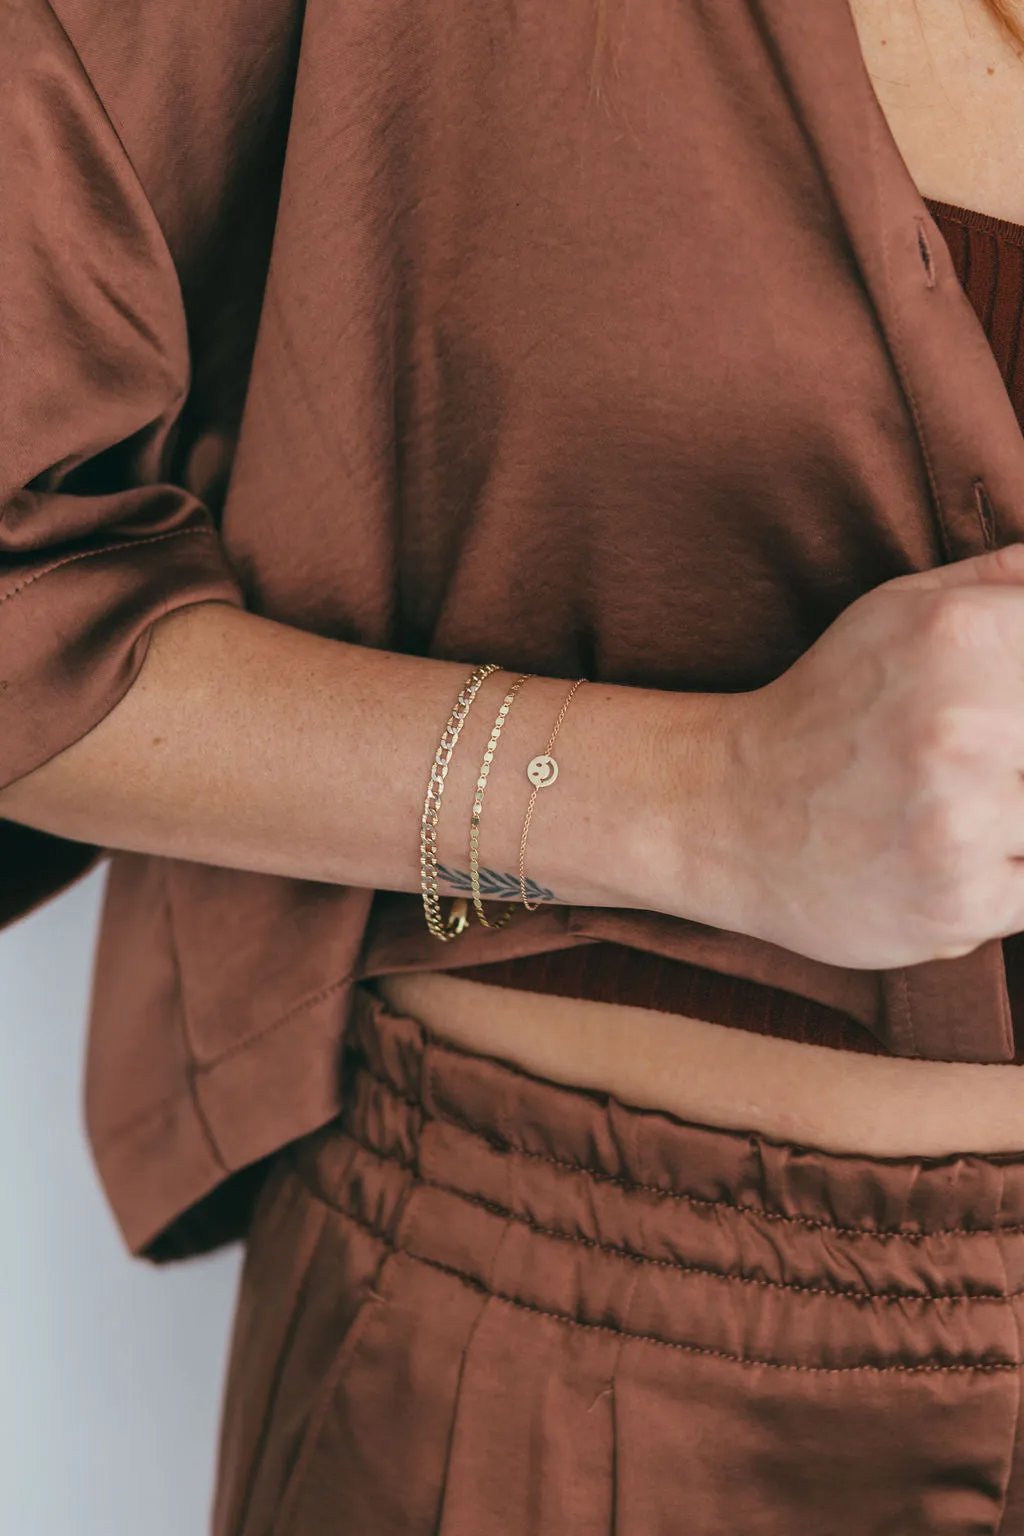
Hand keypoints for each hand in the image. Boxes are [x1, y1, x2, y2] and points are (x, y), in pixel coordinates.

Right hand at [725, 542, 1023, 969]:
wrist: (723, 813)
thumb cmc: (828, 705)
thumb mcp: (903, 610)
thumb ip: (1007, 580)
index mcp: (960, 635)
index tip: (1007, 726)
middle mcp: (962, 727)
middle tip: (991, 763)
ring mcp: (960, 824)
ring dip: (1021, 823)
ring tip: (969, 809)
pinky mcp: (959, 905)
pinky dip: (1005, 878)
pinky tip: (951, 859)